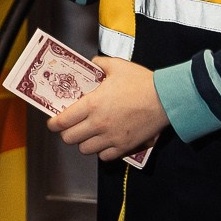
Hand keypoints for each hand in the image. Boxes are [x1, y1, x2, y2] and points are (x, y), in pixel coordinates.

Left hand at [48, 58, 168, 161]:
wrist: (166, 98)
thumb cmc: (141, 82)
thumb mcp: (117, 66)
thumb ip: (100, 64)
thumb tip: (92, 63)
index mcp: (92, 104)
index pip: (62, 121)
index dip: (54, 124)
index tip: (53, 123)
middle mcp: (98, 124)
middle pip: (70, 139)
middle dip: (67, 133)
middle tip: (72, 127)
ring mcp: (111, 137)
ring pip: (85, 149)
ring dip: (84, 143)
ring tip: (88, 135)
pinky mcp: (124, 146)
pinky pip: (104, 157)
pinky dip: (102, 151)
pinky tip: (104, 142)